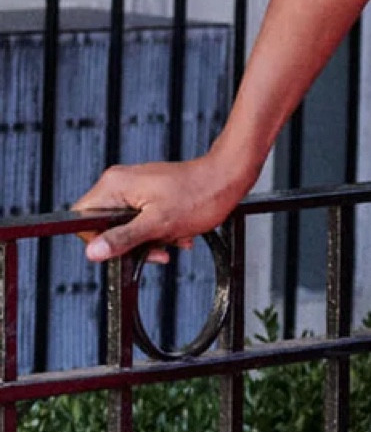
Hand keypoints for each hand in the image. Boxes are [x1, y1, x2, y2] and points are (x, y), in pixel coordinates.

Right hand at [71, 151, 254, 265]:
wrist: (228, 179)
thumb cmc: (199, 196)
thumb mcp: (158, 224)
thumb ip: (123, 238)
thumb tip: (94, 252)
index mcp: (114, 185)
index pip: (82, 218)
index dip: (98, 239)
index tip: (122, 249)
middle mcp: (120, 183)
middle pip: (107, 224)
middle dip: (132, 242)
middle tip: (156, 248)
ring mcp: (135, 187)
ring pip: (128, 225)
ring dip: (151, 239)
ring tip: (174, 237)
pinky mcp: (150, 193)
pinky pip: (144, 219)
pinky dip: (161, 231)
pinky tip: (179, 233)